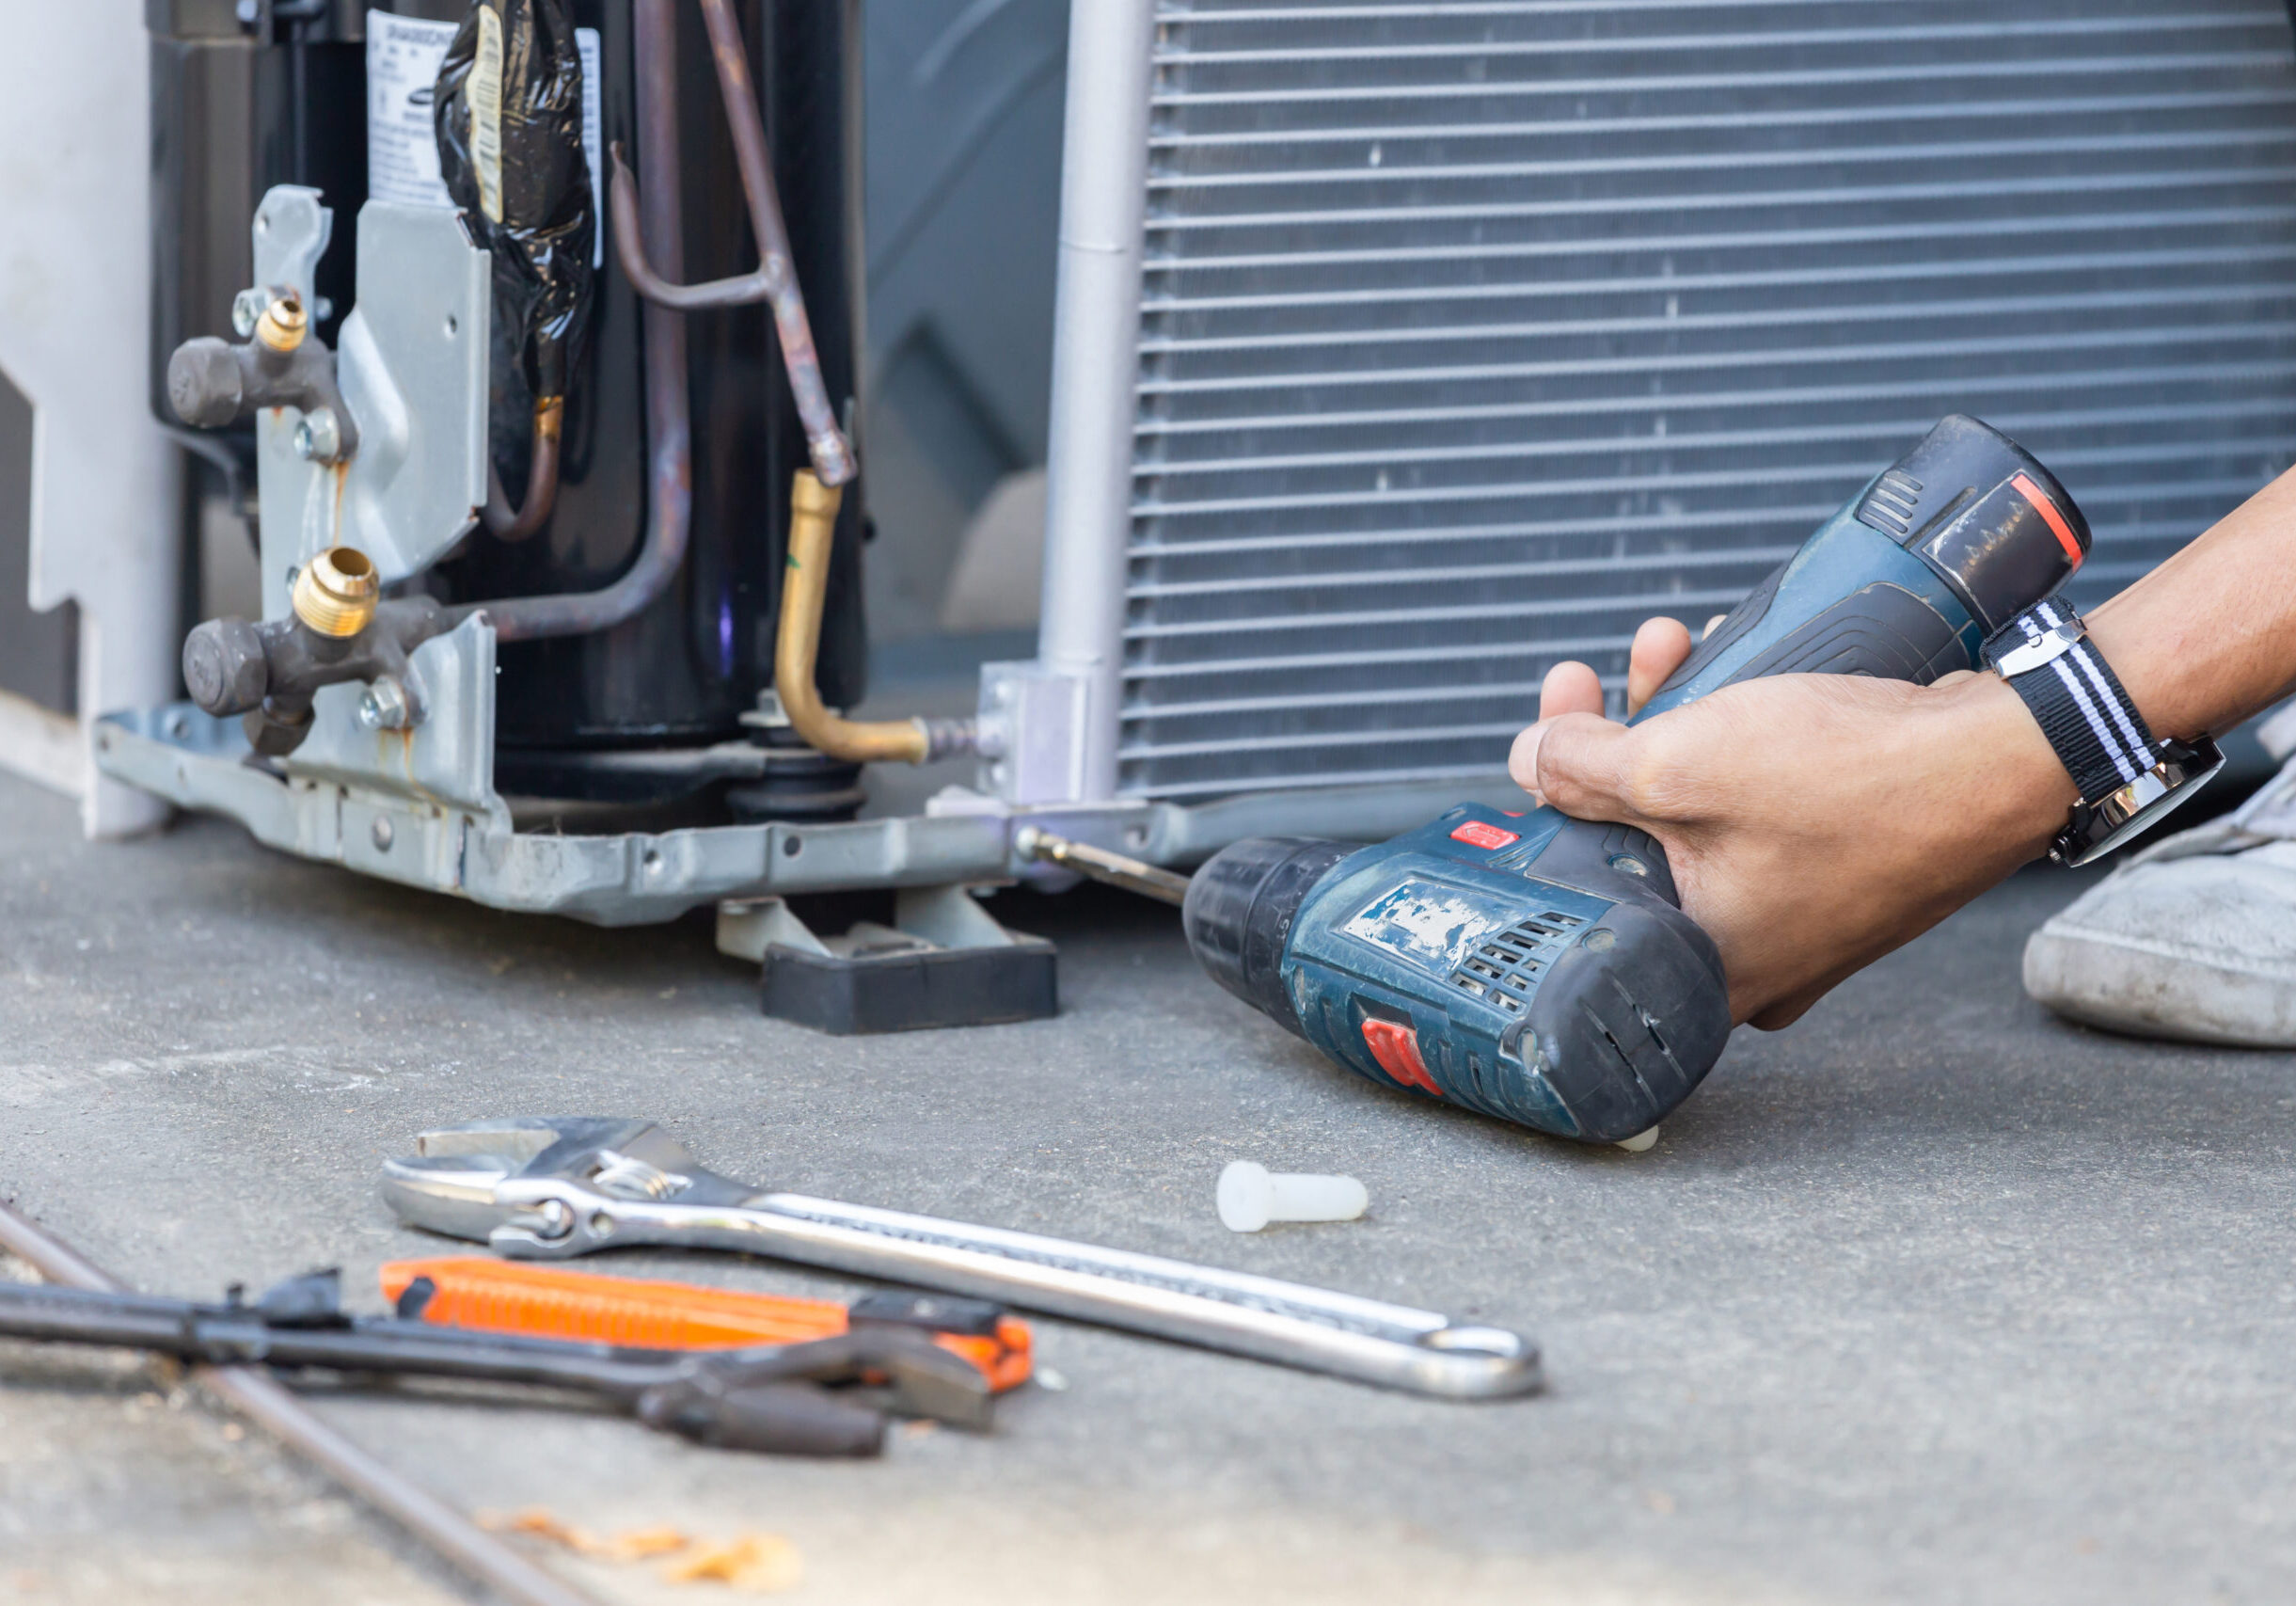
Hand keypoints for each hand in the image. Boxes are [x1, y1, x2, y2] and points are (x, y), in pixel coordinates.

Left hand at [1509, 621, 2075, 1028]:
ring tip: (1669, 645)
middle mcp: (1752, 956)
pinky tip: (1730, 665)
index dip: (1554, 798)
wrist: (2009, 759)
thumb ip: (1584, 769)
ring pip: (1701, 808)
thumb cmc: (1860, 784)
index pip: (1585, 887)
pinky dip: (1738, 736)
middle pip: (1638, 840)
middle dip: (1613, 738)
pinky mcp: (1841, 862)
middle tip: (1595, 678)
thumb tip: (1533, 759)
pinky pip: (1760, 801)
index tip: (1550, 732)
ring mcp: (1802, 911)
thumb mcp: (1680, 767)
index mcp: (1703, 966)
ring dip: (1674, 719)